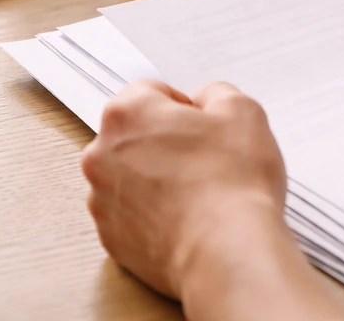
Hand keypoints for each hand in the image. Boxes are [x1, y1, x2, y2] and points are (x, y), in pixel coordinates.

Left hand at [81, 80, 286, 297]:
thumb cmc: (232, 183)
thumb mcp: (242, 110)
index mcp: (126, 113)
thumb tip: (206, 104)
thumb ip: (216, 94)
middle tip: (204, 158)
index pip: (150, 92)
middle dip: (165, 141)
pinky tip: (188, 217)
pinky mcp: (112, 238)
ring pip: (131, 176)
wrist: (227, 251)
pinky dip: (154, 214)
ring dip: (157, 178)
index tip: (202, 126)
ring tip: (199, 192)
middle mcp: (102, 154)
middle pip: (134, 134)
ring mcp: (103, 200)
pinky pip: (132, 214)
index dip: (184, 107)